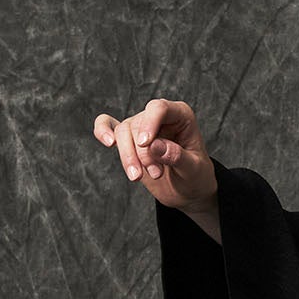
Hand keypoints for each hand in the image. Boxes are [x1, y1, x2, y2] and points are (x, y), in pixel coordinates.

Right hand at [92, 98, 216, 210]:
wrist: (188, 190)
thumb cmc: (196, 176)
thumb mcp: (194, 169)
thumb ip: (177, 156)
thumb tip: (153, 145)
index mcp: (180, 115)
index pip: (159, 108)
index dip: (149, 124)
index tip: (145, 144)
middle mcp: (159, 116)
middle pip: (137, 125)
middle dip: (142, 153)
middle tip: (156, 174)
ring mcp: (141, 126)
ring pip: (122, 132)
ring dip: (128, 157)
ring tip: (139, 177)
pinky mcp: (128, 139)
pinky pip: (107, 125)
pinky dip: (102, 130)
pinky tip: (108, 142)